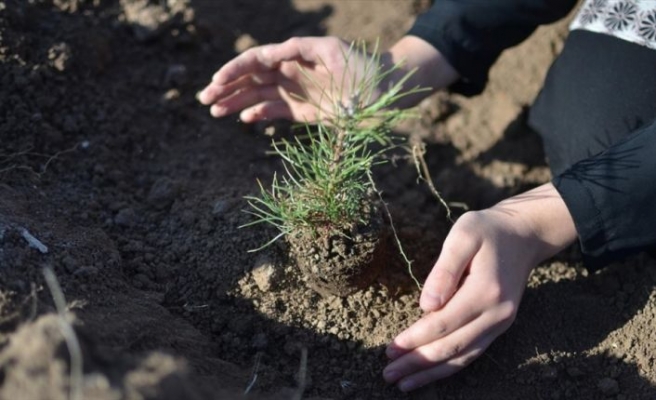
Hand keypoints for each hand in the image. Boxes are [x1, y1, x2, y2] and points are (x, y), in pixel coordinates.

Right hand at [198, 36, 458, 122]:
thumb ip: (299, 49)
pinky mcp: (305, 112)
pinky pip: (276, 112)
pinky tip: (245, 119)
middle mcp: (292, 73)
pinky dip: (259, 115)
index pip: (256, 60)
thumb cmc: (363, 67)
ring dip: (236, 102)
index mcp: (294, 56)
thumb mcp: (332, 52)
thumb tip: (267, 55)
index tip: (218, 81)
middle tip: (205, 99)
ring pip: (259, 96)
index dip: (234, 69)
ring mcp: (297, 93)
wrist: (387, 91)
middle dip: (227, 87)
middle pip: (251, 78)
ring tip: (215, 111)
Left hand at [383, 183, 576, 390]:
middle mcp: (497, 314)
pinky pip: (474, 353)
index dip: (415, 339)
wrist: (523, 235)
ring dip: (432, 372)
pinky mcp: (500, 326)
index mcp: (486, 291)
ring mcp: (501, 323)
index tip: (390, 350)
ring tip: (403, 383)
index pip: (443, 323)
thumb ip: (444, 270)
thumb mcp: (463, 236)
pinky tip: (431, 373)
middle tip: (388, 374)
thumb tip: (426, 306)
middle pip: (452, 347)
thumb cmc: (487, 231)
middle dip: (418, 363)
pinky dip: (451, 366)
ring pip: (464, 357)